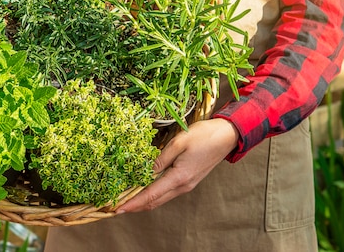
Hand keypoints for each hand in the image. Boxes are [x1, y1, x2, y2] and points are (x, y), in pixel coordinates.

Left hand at [116, 117, 238, 212]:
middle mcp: (183, 186)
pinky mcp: (188, 180)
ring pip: (161, 198)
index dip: (133, 202)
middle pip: (155, 201)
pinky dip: (153, 194)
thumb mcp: (179, 142)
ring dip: (143, 200)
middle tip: (116, 205)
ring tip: (126, 198)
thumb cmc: (204, 135)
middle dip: (135, 205)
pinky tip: (144, 188)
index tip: (118, 208)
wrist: (227, 136)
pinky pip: (167, 191)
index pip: (151, 195)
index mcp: (179, 177)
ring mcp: (187, 184)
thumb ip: (160, 158)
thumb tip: (145, 172)